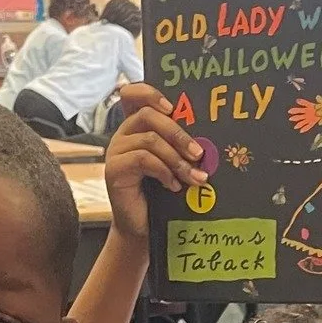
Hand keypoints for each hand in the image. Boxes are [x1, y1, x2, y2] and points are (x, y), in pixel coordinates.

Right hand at [104, 84, 209, 245]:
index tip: (172, 107)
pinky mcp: (114, 169)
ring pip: (150, 139)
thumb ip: (180, 148)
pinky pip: (143, 159)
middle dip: (178, 133)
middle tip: (198, 154)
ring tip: (194, 177)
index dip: (151, 93)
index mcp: (137, 128)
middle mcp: (124, 135)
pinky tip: (173, 186)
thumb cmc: (161, 197)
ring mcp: (116, 151)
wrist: (143, 228)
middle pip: (148, 115)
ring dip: (177, 159)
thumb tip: (206, 142)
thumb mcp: (174, 166)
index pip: (133, 95)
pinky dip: (164, 171)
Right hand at [289, 95, 321, 132]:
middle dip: (295, 113)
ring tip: (295, 127)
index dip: (301, 101)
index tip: (297, 101)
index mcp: (310, 106)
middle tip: (290, 114)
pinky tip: (301, 131)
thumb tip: (317, 97)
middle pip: (300, 112)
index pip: (305, 103)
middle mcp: (308, 112)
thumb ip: (320, 100)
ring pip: (302, 120)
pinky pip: (308, 126)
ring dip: (299, 123)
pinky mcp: (312, 122)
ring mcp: (309, 117)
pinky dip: (305, 128)